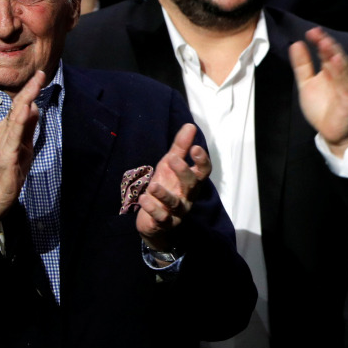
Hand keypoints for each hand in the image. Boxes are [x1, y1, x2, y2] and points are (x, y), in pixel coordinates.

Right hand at [0, 71, 44, 221]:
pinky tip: (26, 113)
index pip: (21, 106)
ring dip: (24, 103)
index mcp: (9, 129)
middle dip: (29, 91)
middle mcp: (4, 133)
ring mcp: (4, 144)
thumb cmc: (11, 169)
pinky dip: (20, 124)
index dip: (30, 90)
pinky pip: (14, 138)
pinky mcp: (7, 156)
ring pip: (15, 120)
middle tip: (39, 74)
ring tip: (33, 88)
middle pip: (17, 108)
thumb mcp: (24, 143)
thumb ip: (28, 126)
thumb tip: (34, 107)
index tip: (41, 75)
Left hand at [136, 123, 210, 248]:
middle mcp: (188, 196)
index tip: (195, 148)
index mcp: (192, 181)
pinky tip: (144, 199)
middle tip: (173, 159)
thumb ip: (180, 147)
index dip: (202, 161)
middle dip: (183, 172)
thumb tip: (190, 125)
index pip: (203, 171)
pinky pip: (161, 217)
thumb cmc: (166, 188)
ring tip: (153, 186)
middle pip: (191, 185)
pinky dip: (152, 209)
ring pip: (175, 203)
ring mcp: (177, 211)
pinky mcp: (164, 222)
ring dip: (164, 194)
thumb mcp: (170, 165)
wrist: (155, 221)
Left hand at [291, 27, 347, 155]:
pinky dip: (342, 73)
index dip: (320, 42)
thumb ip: (302, 65)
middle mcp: (340, 76)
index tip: (311, 32)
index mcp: (330, 71)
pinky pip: (347, 84)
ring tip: (327, 44)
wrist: (330, 132)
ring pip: (343, 68)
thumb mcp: (306, 84)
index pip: (326, 53)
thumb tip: (296, 44)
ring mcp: (346, 86)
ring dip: (336, 56)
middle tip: (318, 35)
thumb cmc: (321, 107)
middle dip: (328, 45)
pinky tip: (337, 62)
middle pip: (335, 57)